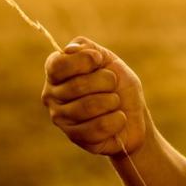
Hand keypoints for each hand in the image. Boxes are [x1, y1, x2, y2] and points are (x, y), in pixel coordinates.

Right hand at [41, 36, 149, 155]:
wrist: (133, 115)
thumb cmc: (119, 84)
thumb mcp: (108, 59)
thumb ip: (88, 48)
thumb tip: (68, 50)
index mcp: (56, 72)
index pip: (57, 65)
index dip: (83, 61)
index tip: (99, 60)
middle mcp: (51, 94)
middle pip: (78, 85)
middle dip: (106, 82)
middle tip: (113, 84)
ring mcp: (60, 118)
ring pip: (88, 107)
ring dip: (112, 101)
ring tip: (115, 102)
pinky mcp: (74, 137)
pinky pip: (98, 127)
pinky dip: (116, 120)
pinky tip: (118, 119)